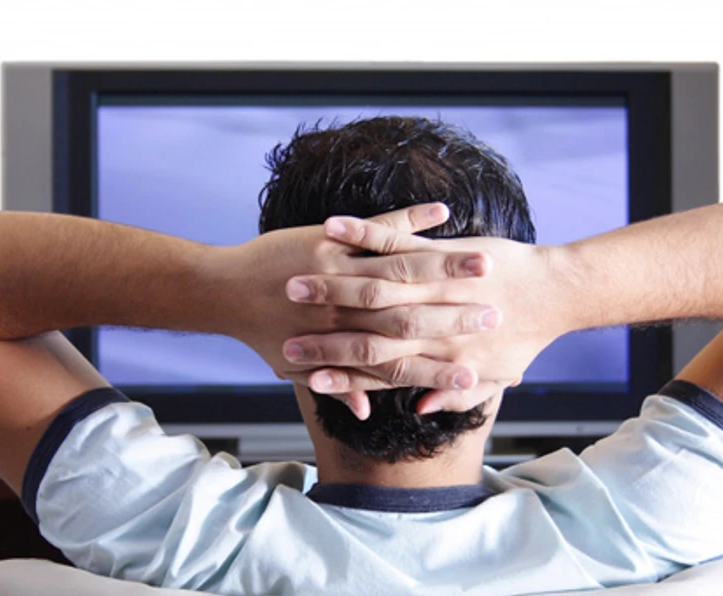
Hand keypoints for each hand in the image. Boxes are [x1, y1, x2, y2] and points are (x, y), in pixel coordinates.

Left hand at [219, 204, 500, 416]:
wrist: (224, 291)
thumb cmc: (261, 333)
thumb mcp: (297, 369)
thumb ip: (337, 385)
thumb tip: (364, 409)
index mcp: (349, 343)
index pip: (408, 364)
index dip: (444, 370)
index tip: (478, 372)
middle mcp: (354, 310)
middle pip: (419, 316)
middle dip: (461, 317)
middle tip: (498, 316)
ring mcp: (346, 270)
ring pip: (408, 269)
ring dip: (449, 266)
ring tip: (486, 264)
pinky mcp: (335, 239)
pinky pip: (383, 227)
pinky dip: (412, 216)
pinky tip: (442, 212)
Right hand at [283, 216, 580, 414]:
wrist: (560, 294)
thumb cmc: (526, 335)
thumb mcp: (495, 373)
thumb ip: (456, 397)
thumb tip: (421, 410)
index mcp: (437, 355)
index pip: (374, 367)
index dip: (335, 373)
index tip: (297, 374)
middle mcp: (427, 320)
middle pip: (364, 328)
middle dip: (322, 333)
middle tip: (283, 337)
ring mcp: (432, 282)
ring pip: (373, 283)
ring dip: (332, 283)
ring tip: (293, 285)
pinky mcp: (441, 248)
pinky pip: (395, 236)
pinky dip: (364, 230)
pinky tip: (332, 225)